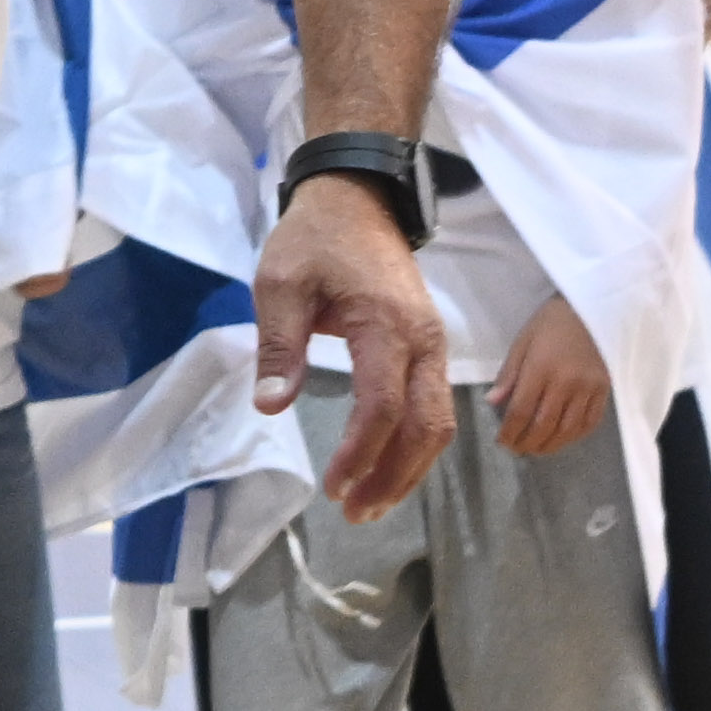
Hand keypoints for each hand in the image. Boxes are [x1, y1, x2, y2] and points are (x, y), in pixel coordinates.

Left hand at [253, 179, 455, 520]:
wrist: (358, 198)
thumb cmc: (315, 238)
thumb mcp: (280, 282)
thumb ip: (279, 344)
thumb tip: (272, 403)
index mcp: (385, 324)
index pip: (383, 405)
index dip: (360, 452)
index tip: (332, 486)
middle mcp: (423, 340)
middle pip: (426, 426)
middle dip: (393, 476)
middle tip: (355, 512)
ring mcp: (433, 344)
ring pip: (439, 422)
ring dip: (409, 469)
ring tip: (369, 503)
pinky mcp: (430, 346)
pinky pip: (434, 406)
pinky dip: (416, 446)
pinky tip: (387, 468)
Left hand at [487, 295, 608, 459]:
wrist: (591, 309)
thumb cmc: (551, 323)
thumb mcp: (523, 342)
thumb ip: (508, 374)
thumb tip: (492, 403)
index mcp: (541, 368)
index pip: (521, 411)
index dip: (509, 432)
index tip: (501, 441)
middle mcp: (566, 382)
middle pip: (544, 425)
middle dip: (527, 443)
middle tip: (517, 449)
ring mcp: (588, 388)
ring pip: (567, 430)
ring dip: (550, 445)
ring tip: (536, 449)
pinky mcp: (604, 390)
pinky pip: (590, 423)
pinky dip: (575, 436)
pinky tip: (563, 439)